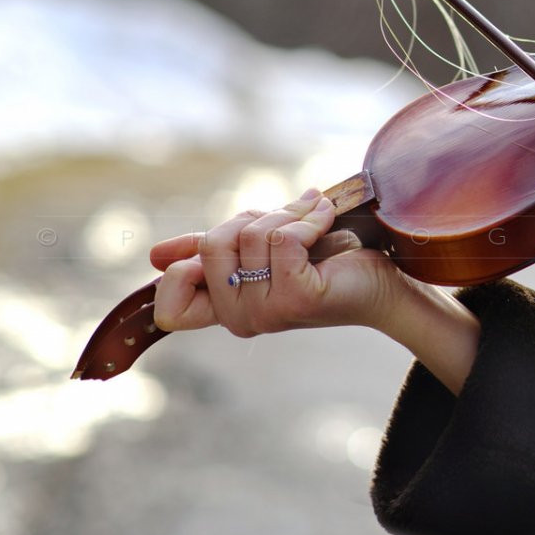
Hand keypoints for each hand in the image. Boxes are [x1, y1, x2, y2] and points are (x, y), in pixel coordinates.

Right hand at [149, 187, 408, 337]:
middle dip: (252, 219)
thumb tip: (153, 255)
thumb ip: (210, 251)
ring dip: (288, 214)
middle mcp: (240, 320)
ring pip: (251, 235)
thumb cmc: (321, 261)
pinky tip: (327, 219)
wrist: (381, 281)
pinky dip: (309, 219)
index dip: (184, 270)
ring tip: (314, 218)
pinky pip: (283, 238)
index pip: (168, 308)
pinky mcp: (297, 297)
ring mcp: (267, 312)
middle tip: (287, 221)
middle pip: (212, 245)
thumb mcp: (257, 248)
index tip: (226, 249)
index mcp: (224, 310)